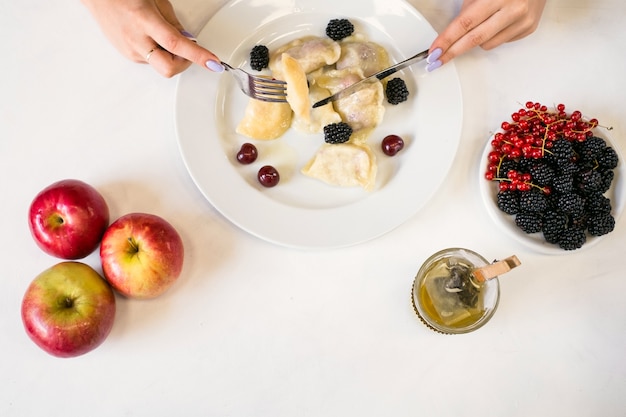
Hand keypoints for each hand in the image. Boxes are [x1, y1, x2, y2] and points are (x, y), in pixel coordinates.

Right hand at [81, 0, 223, 76]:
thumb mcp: (155, 1)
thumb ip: (173, 22)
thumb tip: (188, 39)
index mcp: (144, 20)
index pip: (176, 44)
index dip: (198, 55)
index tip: (213, 63)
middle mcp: (136, 39)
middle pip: (168, 68)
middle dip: (184, 64)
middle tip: (188, 52)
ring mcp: (130, 50)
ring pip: (160, 65)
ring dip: (170, 57)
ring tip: (162, 36)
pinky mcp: (127, 55)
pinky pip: (150, 61)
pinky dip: (158, 53)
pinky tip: (152, 39)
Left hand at [426, 0, 545, 70]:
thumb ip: (468, 6)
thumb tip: (453, 31)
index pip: (465, 23)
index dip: (448, 39)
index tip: (435, 51)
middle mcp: (513, 9)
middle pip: (475, 39)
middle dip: (453, 51)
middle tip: (438, 59)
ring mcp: (523, 21)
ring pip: (487, 44)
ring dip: (477, 38)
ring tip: (483, 21)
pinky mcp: (529, 28)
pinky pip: (501, 41)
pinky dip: (493, 35)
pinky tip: (498, 22)